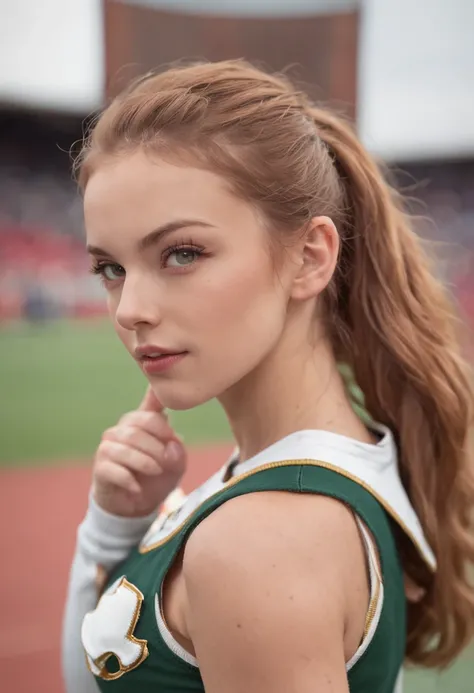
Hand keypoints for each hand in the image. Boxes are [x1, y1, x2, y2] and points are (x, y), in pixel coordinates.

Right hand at [92, 387, 186, 517]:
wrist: (138, 506)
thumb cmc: (157, 477)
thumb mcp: (176, 465)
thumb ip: (178, 451)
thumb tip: (171, 443)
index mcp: (141, 422)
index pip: (149, 407)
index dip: (160, 420)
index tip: (169, 435)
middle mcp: (121, 430)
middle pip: (137, 429)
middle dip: (156, 446)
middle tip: (167, 461)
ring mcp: (108, 447)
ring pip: (125, 448)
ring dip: (144, 461)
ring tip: (156, 471)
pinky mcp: (100, 468)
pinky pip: (113, 468)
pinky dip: (128, 479)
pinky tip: (137, 488)